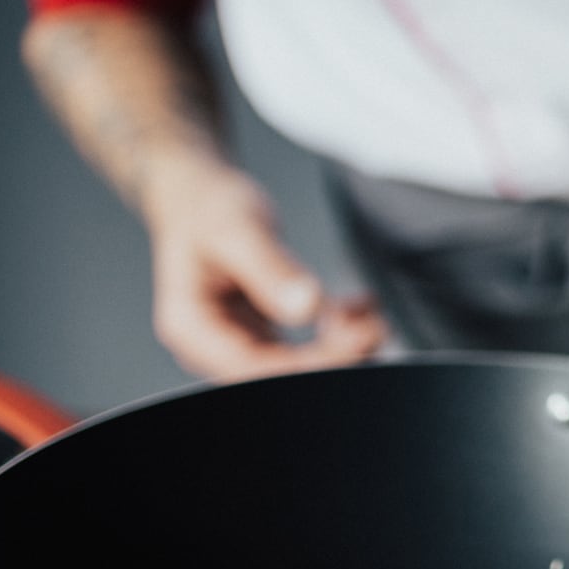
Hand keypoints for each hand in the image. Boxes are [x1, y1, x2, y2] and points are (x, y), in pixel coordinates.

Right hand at [141, 164, 384, 379]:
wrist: (196, 194)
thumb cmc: (205, 208)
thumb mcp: (238, 230)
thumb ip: (271, 269)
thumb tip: (307, 307)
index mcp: (192, 328)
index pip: (255, 368)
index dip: (310, 364)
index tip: (355, 341)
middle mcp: (212, 344)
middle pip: (278, 374)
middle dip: (333, 356)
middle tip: (375, 329)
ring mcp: (237, 341)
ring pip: (297, 364)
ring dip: (340, 346)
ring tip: (371, 317)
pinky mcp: (260, 333)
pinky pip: (304, 346)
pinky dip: (336, 330)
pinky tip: (357, 306)